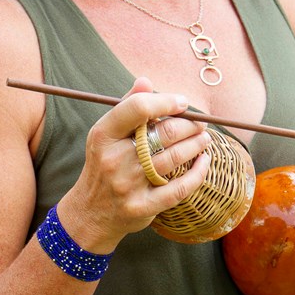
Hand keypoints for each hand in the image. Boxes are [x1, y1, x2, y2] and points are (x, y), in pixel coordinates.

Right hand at [58, 77, 211, 252]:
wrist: (90, 213)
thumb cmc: (104, 165)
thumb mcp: (106, 135)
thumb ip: (127, 107)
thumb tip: (146, 81)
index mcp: (103, 134)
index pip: (138, 108)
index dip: (166, 101)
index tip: (183, 103)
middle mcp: (114, 158)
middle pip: (163, 133)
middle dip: (189, 124)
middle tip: (201, 123)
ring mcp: (128, 185)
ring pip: (175, 158)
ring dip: (196, 144)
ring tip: (204, 138)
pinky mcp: (141, 207)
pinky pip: (179, 188)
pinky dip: (197, 173)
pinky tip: (204, 162)